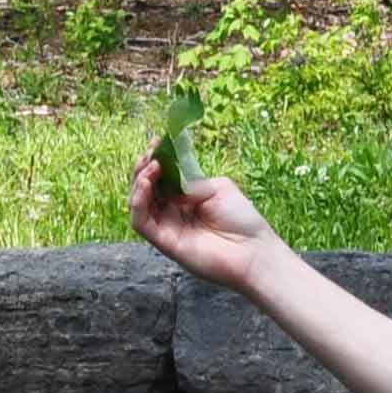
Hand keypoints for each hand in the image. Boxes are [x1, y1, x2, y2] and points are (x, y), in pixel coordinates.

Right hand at [126, 154, 281, 289]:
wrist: (253, 250)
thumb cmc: (242, 220)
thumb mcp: (216, 188)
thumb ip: (189, 181)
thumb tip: (167, 178)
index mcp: (186, 199)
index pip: (161, 179)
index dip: (156, 160)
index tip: (157, 142)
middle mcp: (172, 213)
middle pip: (145, 190)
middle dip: (143, 167)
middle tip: (150, 152)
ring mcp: (167, 228)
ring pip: (138, 204)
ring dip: (139, 181)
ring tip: (151, 165)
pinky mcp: (164, 243)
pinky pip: (140, 221)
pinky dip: (138, 200)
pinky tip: (148, 182)